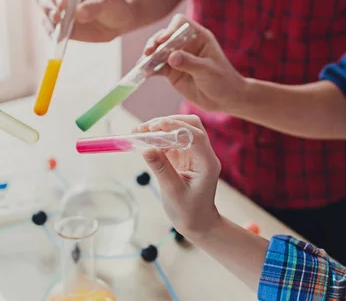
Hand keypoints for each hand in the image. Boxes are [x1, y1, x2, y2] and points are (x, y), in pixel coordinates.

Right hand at [36, 0, 136, 41]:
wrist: (118, 21)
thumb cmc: (113, 5)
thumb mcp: (107, 3)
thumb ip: (94, 7)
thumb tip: (79, 13)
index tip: (62, 4)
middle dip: (48, 8)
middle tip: (57, 17)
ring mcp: (59, 12)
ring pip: (46, 15)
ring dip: (49, 23)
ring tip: (59, 31)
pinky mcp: (60, 27)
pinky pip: (52, 31)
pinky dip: (54, 35)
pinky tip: (59, 39)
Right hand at [135, 115, 221, 239]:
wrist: (197, 222)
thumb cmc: (189, 211)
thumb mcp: (172, 191)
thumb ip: (161, 168)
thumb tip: (146, 148)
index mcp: (206, 162)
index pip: (196, 135)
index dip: (176, 126)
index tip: (156, 125)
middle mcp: (202, 154)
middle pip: (189, 126)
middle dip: (167, 123)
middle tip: (145, 128)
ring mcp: (193, 154)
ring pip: (179, 130)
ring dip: (159, 129)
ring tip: (138, 132)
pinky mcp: (183, 156)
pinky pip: (170, 141)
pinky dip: (157, 138)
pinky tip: (143, 140)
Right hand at [143, 14, 247, 112]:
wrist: (224, 100)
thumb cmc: (222, 80)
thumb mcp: (208, 70)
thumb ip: (189, 63)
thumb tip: (171, 57)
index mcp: (198, 37)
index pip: (180, 23)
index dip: (171, 29)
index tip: (165, 40)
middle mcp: (185, 44)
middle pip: (165, 36)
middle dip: (155, 42)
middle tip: (149, 52)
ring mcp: (176, 58)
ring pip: (158, 51)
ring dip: (149, 56)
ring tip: (143, 63)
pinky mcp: (171, 72)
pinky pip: (157, 67)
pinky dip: (149, 69)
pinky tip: (143, 72)